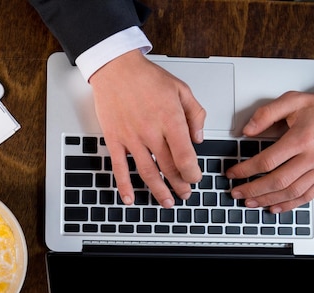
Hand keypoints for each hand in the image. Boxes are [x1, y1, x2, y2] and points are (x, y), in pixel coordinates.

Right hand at [89, 50, 205, 207]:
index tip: (196, 178)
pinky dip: (124, 186)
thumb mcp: (181, 89)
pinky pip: (119, 168)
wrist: (116, 68)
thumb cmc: (146, 77)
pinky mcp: (114, 140)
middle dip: (180, 185)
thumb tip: (199, 138)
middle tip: (185, 193)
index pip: (185, 156)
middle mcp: (151, 132)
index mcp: (170, 120)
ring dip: (159, 191)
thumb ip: (195, 114)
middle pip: (168, 168)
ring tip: (167, 202)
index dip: (192, 173)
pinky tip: (130, 199)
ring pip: (147, 172)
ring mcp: (131, 138)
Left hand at [226, 87, 313, 212]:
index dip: (245, 170)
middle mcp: (312, 156)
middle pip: (277, 181)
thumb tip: (247, 130)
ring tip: (250, 202)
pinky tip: (275, 208)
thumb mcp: (294, 100)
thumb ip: (267, 113)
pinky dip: (290, 205)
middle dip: (252, 190)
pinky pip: (308, 196)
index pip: (266, 161)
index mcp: (301, 138)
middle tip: (236, 193)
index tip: (232, 174)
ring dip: (267, 200)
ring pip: (291, 192)